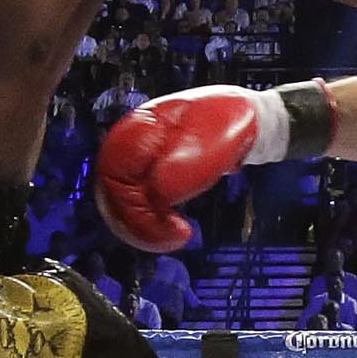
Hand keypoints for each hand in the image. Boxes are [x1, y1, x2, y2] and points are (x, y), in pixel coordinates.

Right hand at [95, 85, 310, 254]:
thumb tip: (158, 193)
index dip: (132, 204)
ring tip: (176, 236)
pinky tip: (174, 230)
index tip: (166, 221)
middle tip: (173, 236)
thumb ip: (185, 166)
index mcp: (142, 126)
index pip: (114, 171)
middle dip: (136, 223)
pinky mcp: (146, 176)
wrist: (246, 120)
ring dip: (141, 228)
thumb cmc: (233, 123)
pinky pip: (133, 205)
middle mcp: (131, 143)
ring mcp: (137, 159)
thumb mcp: (216, 143)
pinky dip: (148, 224)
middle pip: (110, 192)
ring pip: (118, 203)